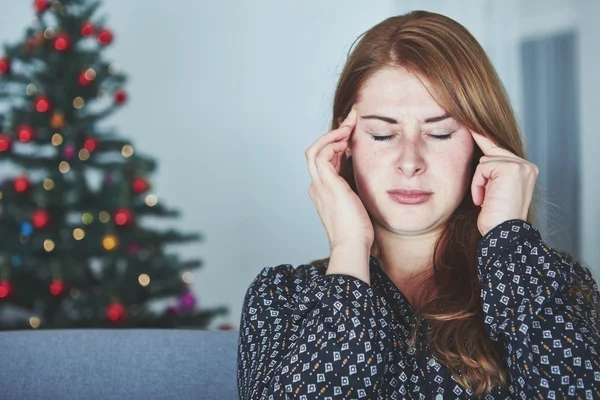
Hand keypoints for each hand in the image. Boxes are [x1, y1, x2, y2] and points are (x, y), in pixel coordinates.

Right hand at [305, 108, 373, 250]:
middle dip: (334, 133)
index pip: (326, 160)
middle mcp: (317, 186)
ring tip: (350, 128)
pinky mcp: (327, 184)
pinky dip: (333, 143)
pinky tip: (348, 140)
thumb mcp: (358, 204)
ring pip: (315, 150)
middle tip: (352, 120)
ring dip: (332, 135)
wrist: (352, 246)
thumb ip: (357, 189)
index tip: (353, 134)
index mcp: (324, 191)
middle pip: (316, 151)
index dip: (337, 145)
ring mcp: (319, 185)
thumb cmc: (358, 232)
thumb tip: (368, 176)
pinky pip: (322, 154)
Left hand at [471, 131, 537, 235]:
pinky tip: (484, 200)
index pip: (500, 149)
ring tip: (486, 200)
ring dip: (479, 182)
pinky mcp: (511, 168)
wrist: (502, 235)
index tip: (470, 124)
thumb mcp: (493, 191)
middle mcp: (527, 165)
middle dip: (480, 172)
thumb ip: (492, 173)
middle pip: (491, 152)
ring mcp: (521, 166)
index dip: (483, 138)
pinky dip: (478, 184)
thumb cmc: (494, 218)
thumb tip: (479, 157)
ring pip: (484, 160)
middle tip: (482, 193)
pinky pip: (482, 167)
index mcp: (525, 170)